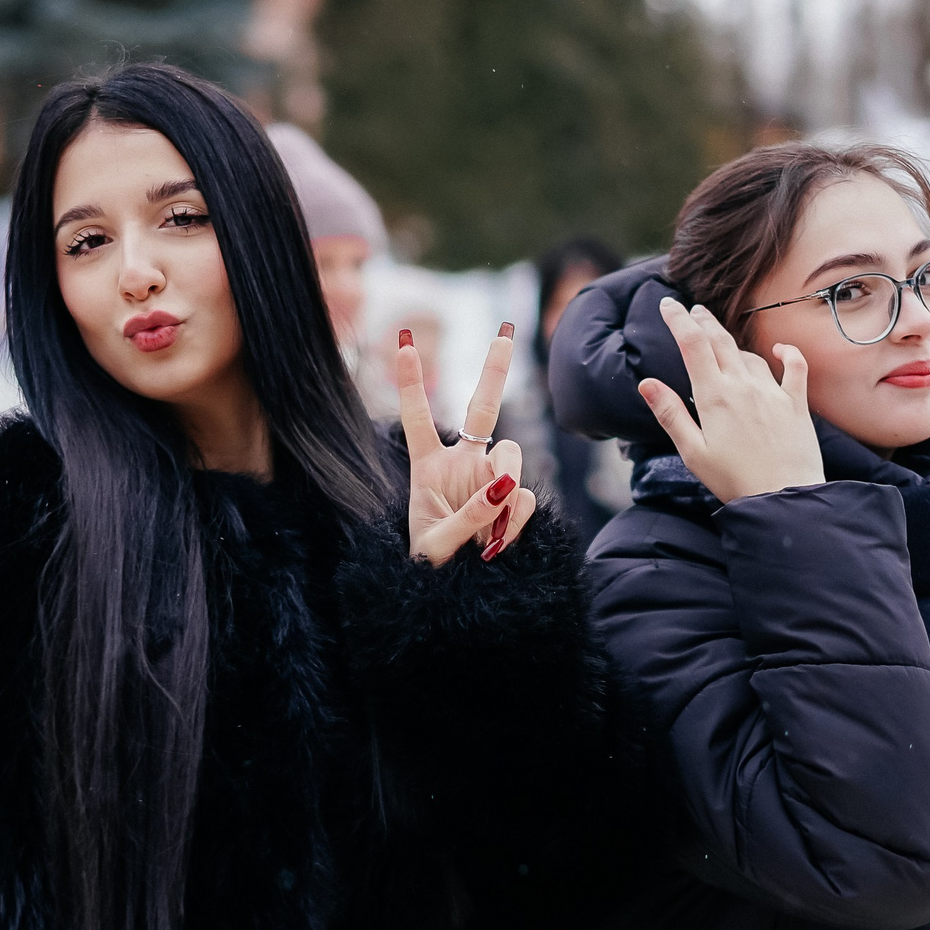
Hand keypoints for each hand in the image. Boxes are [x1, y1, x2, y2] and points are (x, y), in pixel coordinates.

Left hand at [399, 322, 537, 564]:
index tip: (403, 342)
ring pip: (513, 458)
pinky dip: (516, 517)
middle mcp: (463, 466)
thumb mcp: (436, 546)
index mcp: (428, 468)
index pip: (419, 418)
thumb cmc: (432, 568)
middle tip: (506, 333)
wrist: (460, 597)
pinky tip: (500, 541)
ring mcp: (492, 481)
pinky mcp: (514, 501)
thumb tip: (503, 487)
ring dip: (506, 486)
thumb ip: (467, 517)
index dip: (412, 382)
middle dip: (495, 371)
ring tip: (490, 533)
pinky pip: (525, 497)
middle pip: (483, 410)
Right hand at [633, 299, 821, 502]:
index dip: (678, 320)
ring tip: (721, 337)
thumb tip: (646, 383)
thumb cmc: (733, 480)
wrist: (784, 498)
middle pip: (720, 340)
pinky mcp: (796, 403)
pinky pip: (795, 368)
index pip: (692, 344)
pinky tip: (780, 349)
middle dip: (703, 320)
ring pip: (749, 354)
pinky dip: (787, 354)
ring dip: (733, 341)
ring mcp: (772, 392)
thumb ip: (670, 414)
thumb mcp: (693, 452)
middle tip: (692, 308)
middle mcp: (743, 385)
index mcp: (714, 396)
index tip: (668, 304)